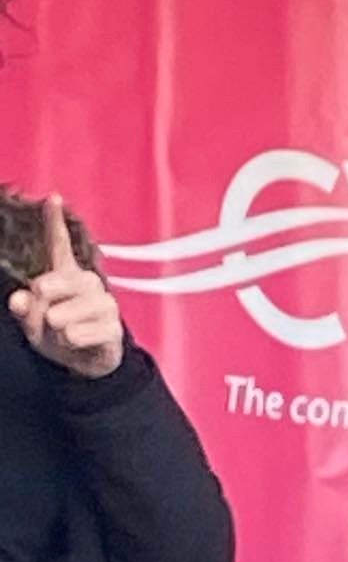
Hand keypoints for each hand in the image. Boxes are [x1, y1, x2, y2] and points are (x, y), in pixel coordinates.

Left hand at [8, 198, 123, 378]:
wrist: (85, 364)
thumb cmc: (57, 336)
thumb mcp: (32, 323)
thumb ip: (24, 309)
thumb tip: (20, 299)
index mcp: (66, 278)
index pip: (60, 247)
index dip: (55, 222)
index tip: (52, 197)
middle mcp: (89, 286)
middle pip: (70, 278)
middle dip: (52, 291)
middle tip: (44, 306)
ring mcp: (105, 306)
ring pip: (79, 306)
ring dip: (62, 320)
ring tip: (58, 330)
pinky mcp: (114, 328)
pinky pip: (88, 330)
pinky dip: (75, 337)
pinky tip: (72, 339)